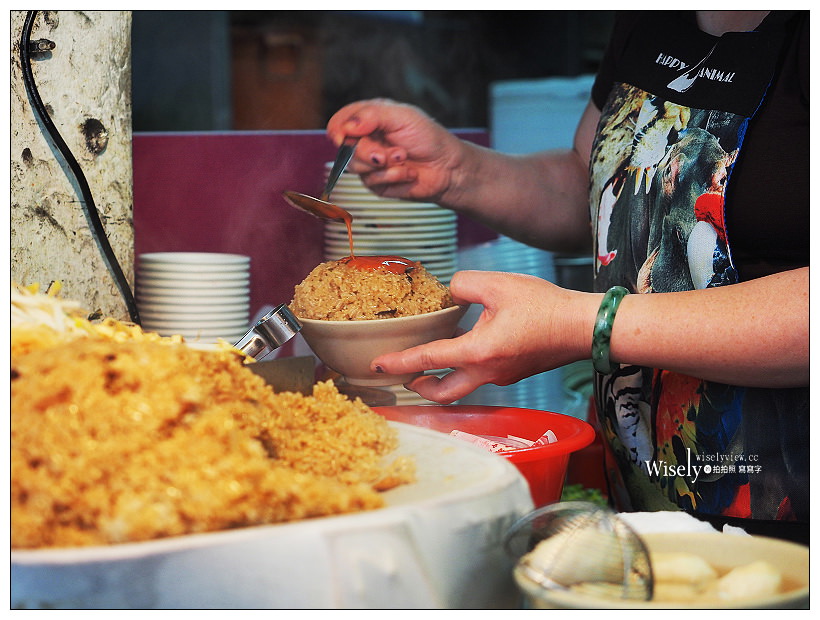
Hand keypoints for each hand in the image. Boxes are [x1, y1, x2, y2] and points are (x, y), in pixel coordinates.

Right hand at [326, 98, 464, 203]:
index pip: (339, 123)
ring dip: (384, 165)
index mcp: (368, 120)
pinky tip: (408, 173)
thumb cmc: (428, 138)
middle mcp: (366, 141)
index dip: (338, 130)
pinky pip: (373, 184)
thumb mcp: (402, 116)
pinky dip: (393, 177)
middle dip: (368, 152)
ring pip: (357, 168)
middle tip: (389, 153)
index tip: (346, 136)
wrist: (448, 167)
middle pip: (345, 149)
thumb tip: (346, 127)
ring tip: (404, 159)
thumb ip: (372, 115)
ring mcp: (370, 165)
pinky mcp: (378, 184)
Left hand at [371, 270, 597, 403]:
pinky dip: (464, 367)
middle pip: (442, 393)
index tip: (376, 365)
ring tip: (430, 359)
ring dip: (441, 378)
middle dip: (418, 387)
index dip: (398, 362)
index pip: (427, 360)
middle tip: (403, 375)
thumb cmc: (544, 306)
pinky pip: (480, 377)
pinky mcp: (513, 374)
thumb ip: (463, 285)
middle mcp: (487, 372)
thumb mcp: (497, 284)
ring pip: (461, 387)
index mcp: (478, 352)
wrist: (585, 326)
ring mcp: (501, 377)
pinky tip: (466, 345)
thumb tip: (450, 293)